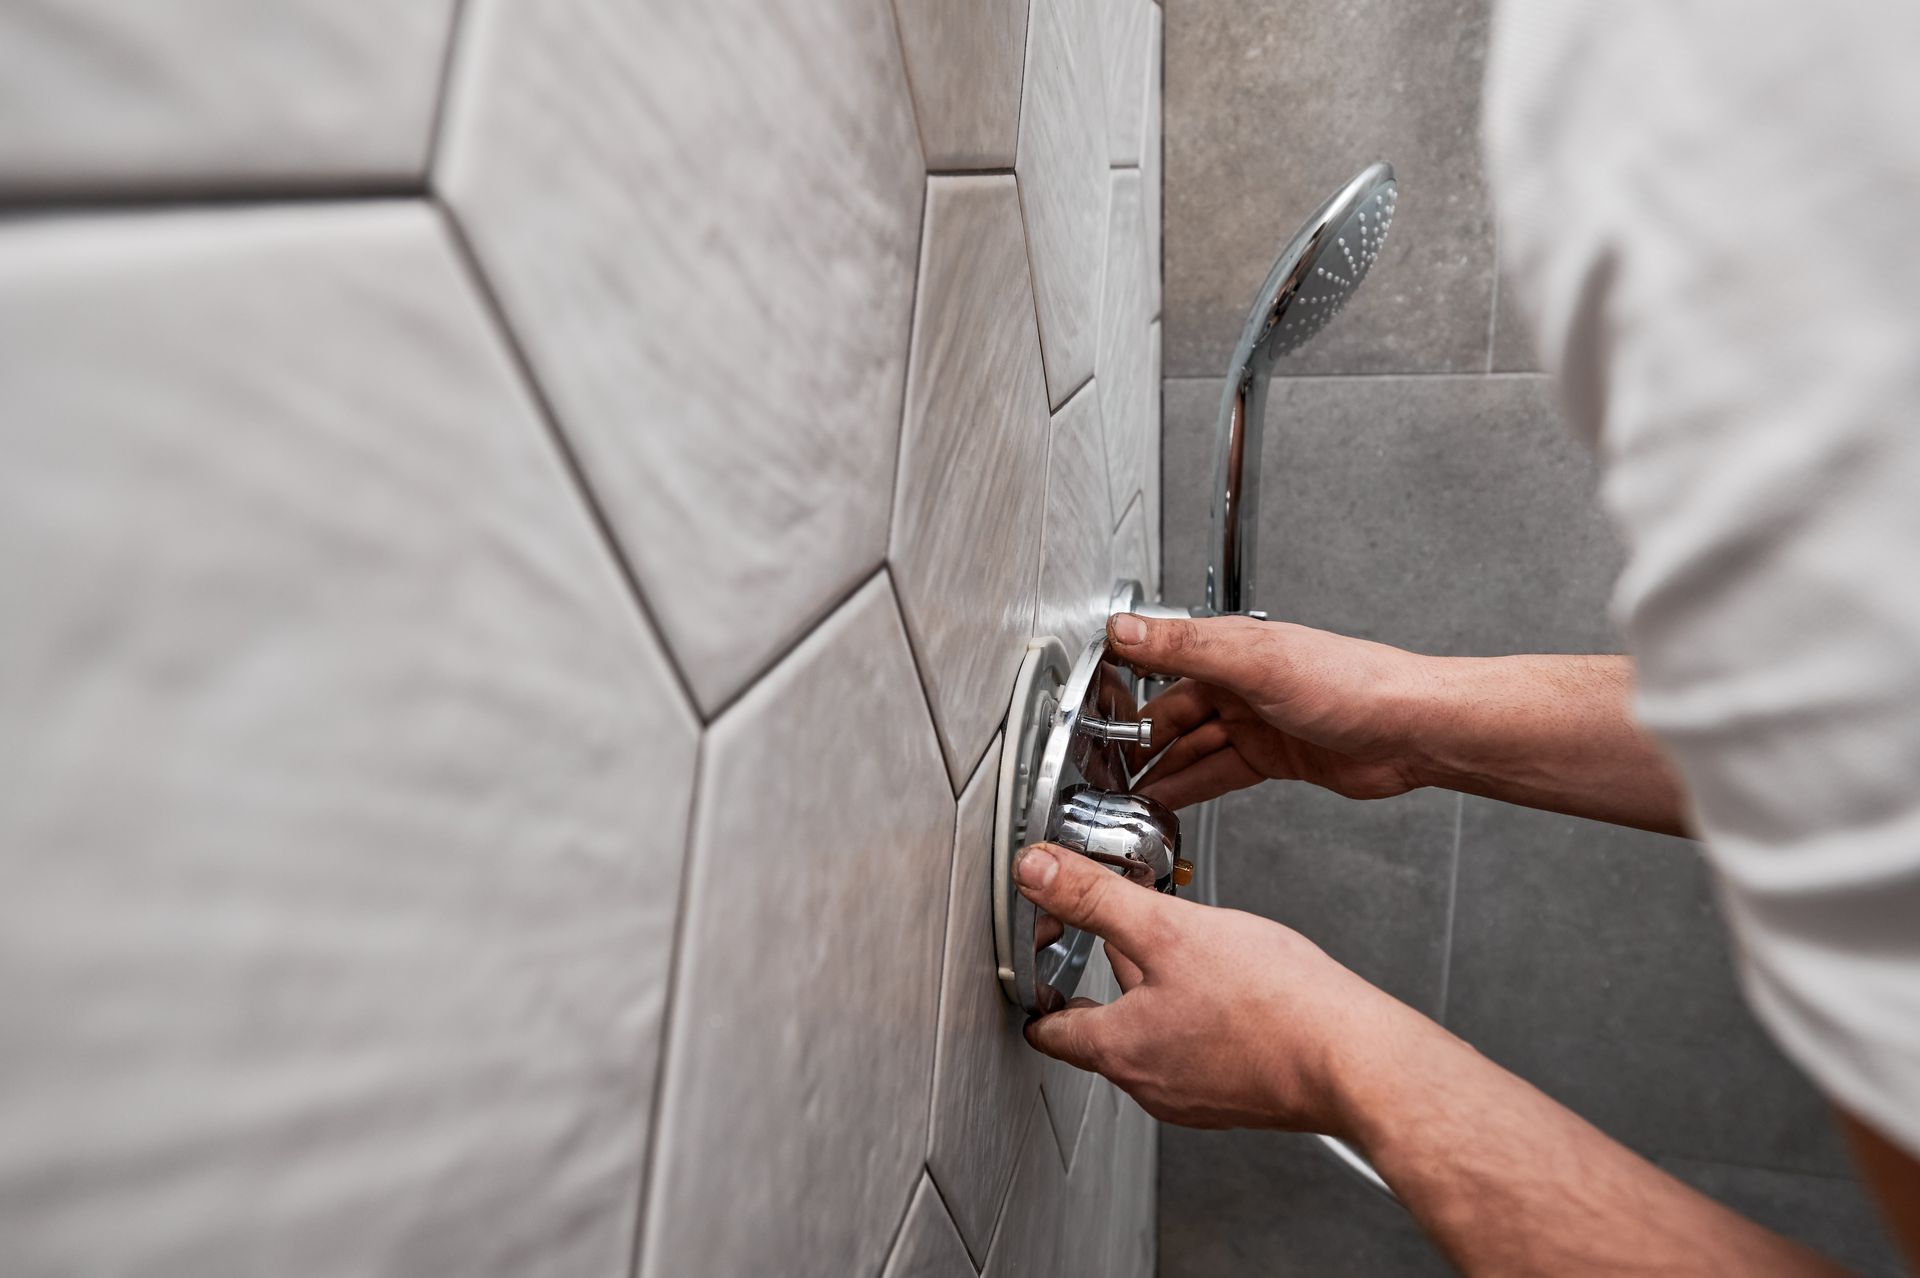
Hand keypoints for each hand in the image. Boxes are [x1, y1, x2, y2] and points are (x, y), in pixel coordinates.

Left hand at [1016, 841, 1419, 1133]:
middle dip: (1109, 976)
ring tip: (1182, 949)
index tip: (1042, 961)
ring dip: (1157, 992)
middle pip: (1104, 1027)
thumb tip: (1037, 873)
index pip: (1050, 1030)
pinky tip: (1229, 986)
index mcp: (1119, 1050)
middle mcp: (1151, 1084)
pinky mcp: (1238, 1095)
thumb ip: (1096, 899)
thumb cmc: (1274, 1006)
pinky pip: (1199, 1049)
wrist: (1355, 1059)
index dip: (1041, 987)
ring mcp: (1197, 1096)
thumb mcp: (1169, 930)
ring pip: (1155, 1035)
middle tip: (1119, 932)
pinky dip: (1198, 1015)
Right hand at [1111, 613, 1437, 808]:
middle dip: (1137, 742)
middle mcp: (1240, 683)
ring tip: (1125, 794)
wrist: (1414, 730)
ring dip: (1160, 770)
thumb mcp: (1257, 661)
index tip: (1088, 712)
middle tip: (1102, 769)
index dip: (1123, 689)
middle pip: (1171, 715)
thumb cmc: (1355, 684)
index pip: (1160, 664)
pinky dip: (1191, 787)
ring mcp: (1257, 721)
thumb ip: (1186, 647)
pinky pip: (1219, 772)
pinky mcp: (1275, 757)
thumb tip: (1126, 628)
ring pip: (1192, 748)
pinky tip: (1168, 800)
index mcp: (1231, 650)